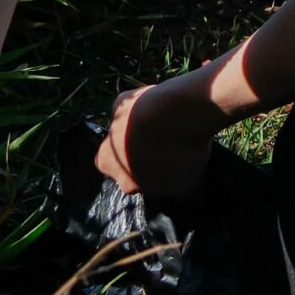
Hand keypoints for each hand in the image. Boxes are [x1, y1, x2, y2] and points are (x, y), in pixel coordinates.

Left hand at [95, 79, 216, 201]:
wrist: (180, 116)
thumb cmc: (146, 108)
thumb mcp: (122, 105)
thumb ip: (118, 119)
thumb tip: (121, 119)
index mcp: (106, 163)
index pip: (108, 163)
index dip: (123, 151)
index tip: (135, 139)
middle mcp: (126, 182)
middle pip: (132, 178)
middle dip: (142, 165)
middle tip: (157, 143)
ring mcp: (154, 188)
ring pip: (158, 182)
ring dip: (164, 169)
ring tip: (176, 145)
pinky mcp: (179, 188)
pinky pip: (181, 180)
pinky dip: (184, 169)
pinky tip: (189, 150)